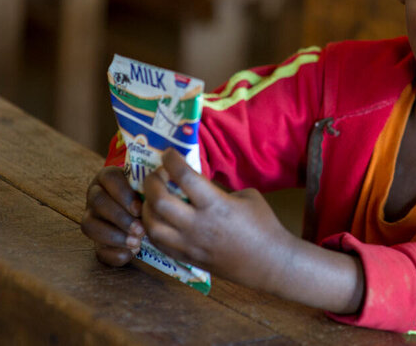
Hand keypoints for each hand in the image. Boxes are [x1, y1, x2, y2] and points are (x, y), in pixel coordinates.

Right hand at [81, 165, 144, 265]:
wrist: (145, 213)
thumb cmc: (149, 196)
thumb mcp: (150, 187)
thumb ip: (154, 187)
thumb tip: (163, 194)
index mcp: (108, 177)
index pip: (109, 177)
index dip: (123, 194)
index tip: (139, 208)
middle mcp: (96, 195)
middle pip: (98, 202)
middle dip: (120, 218)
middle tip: (140, 229)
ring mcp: (92, 218)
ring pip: (89, 225)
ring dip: (114, 236)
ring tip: (136, 241)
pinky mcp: (96, 241)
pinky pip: (97, 249)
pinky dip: (114, 253)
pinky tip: (132, 252)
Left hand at [141, 149, 292, 290]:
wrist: (268, 261)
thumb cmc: (263, 224)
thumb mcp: (246, 196)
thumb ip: (219, 190)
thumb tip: (199, 187)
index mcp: (216, 204)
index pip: (184, 176)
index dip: (171, 160)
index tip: (169, 153)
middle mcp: (197, 224)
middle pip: (159, 200)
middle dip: (152, 182)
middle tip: (157, 175)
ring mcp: (189, 244)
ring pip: (151, 224)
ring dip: (147, 207)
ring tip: (154, 198)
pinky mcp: (187, 258)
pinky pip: (158, 243)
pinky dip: (152, 227)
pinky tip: (158, 218)